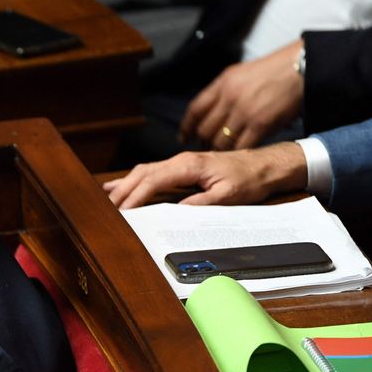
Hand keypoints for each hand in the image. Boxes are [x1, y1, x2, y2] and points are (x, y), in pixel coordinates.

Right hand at [104, 144, 307, 209]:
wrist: (265, 165)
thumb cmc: (249, 179)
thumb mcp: (229, 195)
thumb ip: (202, 202)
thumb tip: (176, 210)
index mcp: (190, 166)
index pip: (153, 180)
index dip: (135, 196)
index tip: (123, 211)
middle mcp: (181, 160)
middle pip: (142, 173)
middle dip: (122, 191)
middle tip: (106, 209)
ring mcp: (179, 162)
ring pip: (143, 171)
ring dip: (124, 185)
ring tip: (106, 200)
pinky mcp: (181, 166)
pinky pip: (151, 171)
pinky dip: (133, 179)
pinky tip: (119, 185)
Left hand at [179, 40, 303, 150]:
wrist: (301, 68)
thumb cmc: (273, 70)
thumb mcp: (240, 73)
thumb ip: (222, 91)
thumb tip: (209, 112)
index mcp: (222, 83)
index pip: (195, 110)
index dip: (186, 127)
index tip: (183, 138)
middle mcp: (229, 98)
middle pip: (205, 129)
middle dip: (202, 142)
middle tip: (204, 148)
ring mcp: (244, 112)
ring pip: (220, 141)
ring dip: (218, 150)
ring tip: (220, 154)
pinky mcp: (260, 124)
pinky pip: (241, 145)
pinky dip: (236, 153)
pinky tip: (236, 155)